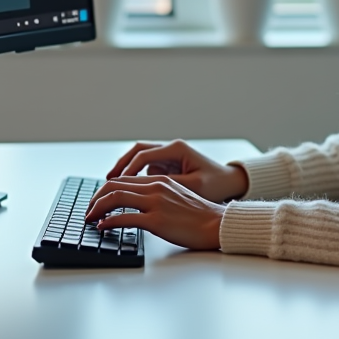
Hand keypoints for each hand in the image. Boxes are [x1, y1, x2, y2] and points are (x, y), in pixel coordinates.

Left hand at [85, 175, 224, 250]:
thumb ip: (157, 195)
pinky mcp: (157, 220)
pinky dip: (109, 222)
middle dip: (95, 199)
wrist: (217, 224)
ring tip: (90, 218)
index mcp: (159, 181)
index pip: (123, 180)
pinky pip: (125, 218)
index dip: (104, 190)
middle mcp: (155, 187)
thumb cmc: (200, 215)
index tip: (97, 202)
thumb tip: (137, 204)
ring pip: (116, 198)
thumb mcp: (176, 196)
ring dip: (97, 208)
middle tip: (88, 211)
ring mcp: (155, 203)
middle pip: (114, 186)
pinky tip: (103, 227)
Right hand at [106, 140, 248, 202]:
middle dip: (121, 166)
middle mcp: (171, 148)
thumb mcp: (193, 186)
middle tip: (107, 182)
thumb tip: (145, 188)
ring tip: (113, 187)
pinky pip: (148, 166)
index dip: (126, 169)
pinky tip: (131, 190)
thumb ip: (168, 185)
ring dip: (127, 171)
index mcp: (176, 149)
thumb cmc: (217, 184)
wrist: (232, 182)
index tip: (114, 183)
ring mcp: (170, 155)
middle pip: (137, 152)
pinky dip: (137, 176)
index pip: (143, 155)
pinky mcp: (170, 164)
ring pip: (140, 158)